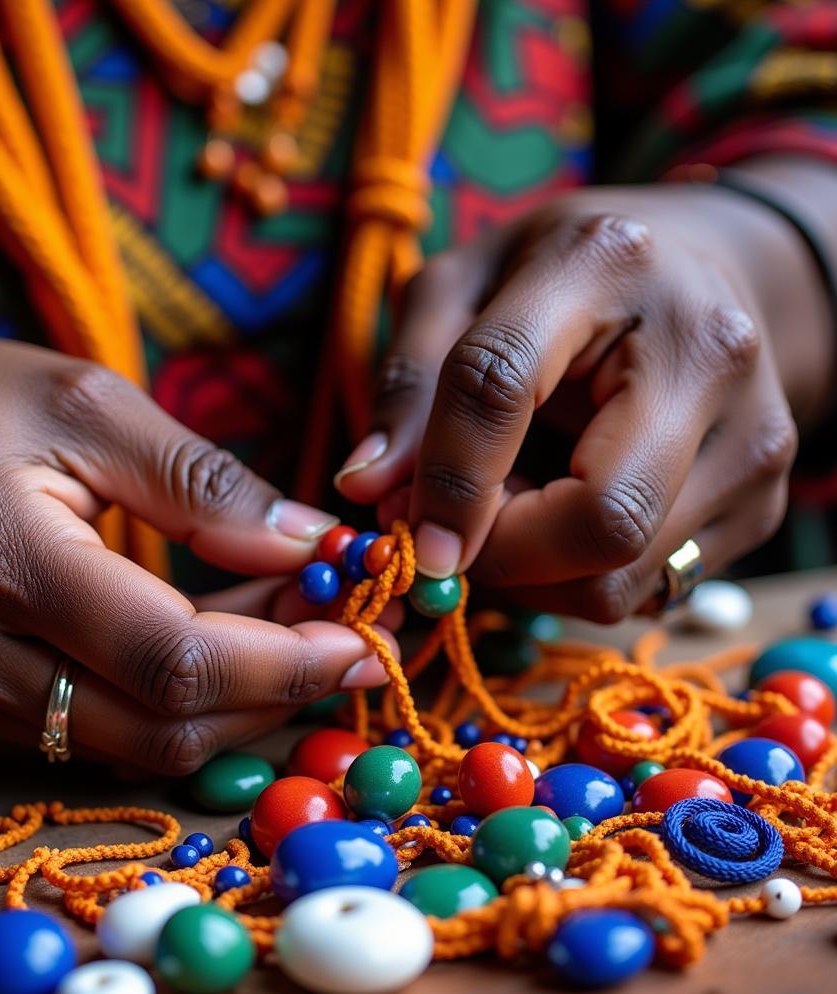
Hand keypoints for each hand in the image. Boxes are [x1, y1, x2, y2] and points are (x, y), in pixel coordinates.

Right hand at [0, 336, 395, 772]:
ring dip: (234, 696)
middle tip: (343, 630)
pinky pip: (95, 732)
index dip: (288, 661)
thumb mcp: (85, 402)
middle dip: (277, 689)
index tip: (366, 638)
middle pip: (166, 727)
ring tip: (287, 620)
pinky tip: (215, 636)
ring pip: (137, 744)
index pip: (175, 659)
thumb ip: (203, 483)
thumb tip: (312, 544)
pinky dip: (174, 698)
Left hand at [337, 183, 832, 620]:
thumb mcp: (461, 289)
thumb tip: (364, 490)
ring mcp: (753, 439)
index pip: (501, 385)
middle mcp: (707, 353)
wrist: (704, 271)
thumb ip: (409, 381)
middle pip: (600, 520)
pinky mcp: (765, 505)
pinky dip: (581, 576)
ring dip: (537, 571)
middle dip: (504, 551)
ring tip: (522, 501)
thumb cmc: (562, 278)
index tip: (411, 540)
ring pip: (620, 579)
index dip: (446, 478)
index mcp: (606, 264)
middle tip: (464, 525)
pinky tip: (569, 513)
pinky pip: (646, 593)